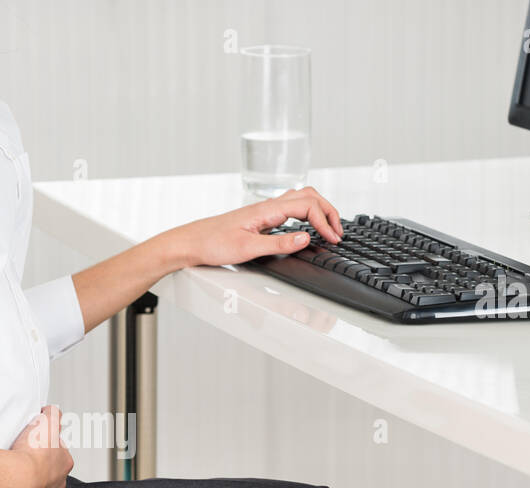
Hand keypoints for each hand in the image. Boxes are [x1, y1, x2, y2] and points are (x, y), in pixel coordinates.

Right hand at [0, 405, 73, 487]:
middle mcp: (59, 484)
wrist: (15, 479)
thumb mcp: (46, 422)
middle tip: (25, 463)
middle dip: (42, 470)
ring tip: (17, 480)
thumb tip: (52, 411)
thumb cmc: (31, 454)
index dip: (48, 449)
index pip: (60, 454)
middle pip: (52, 476)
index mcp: (64, 464)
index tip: (37, 447)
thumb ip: (52, 413)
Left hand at [168, 186, 342, 267]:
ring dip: (319, 209)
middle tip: (338, 232)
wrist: (190, 243)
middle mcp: (267, 205)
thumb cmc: (212, 244)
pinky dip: (307, 213)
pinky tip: (307, 226)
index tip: (333, 239)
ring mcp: (264, 210)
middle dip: (329, 211)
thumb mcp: (247, 248)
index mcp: (267, 209)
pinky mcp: (260, 218)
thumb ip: (278, 243)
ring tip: (329, 227)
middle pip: (309, 196)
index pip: (307, 207)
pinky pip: (291, 207)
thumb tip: (305, 238)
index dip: (324, 222)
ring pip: (301, 198)